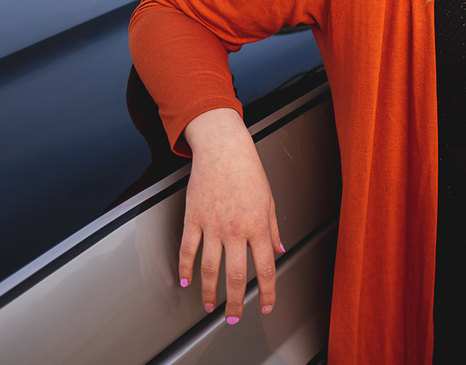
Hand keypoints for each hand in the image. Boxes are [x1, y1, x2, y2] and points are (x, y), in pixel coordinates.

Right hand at [180, 108, 283, 322]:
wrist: (223, 148)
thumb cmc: (248, 170)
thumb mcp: (269, 199)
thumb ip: (273, 228)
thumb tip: (279, 249)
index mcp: (258, 226)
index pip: (266, 268)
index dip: (268, 293)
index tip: (267, 306)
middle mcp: (236, 229)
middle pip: (237, 276)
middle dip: (236, 303)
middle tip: (234, 317)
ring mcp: (212, 225)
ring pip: (210, 269)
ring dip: (209, 292)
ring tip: (209, 305)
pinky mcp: (193, 218)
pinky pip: (188, 250)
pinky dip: (185, 268)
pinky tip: (186, 280)